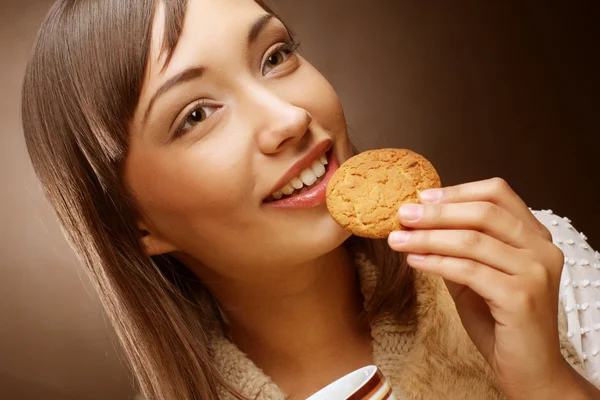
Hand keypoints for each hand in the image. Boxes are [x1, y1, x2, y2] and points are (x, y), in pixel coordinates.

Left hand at [387, 178, 596, 398]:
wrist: (529, 370)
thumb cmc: (501, 322)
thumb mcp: (477, 276)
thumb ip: (459, 248)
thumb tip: (420, 224)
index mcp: (535, 236)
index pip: (498, 193)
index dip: (458, 191)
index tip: (423, 196)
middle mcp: (542, 248)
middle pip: (483, 213)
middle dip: (436, 213)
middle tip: (402, 215)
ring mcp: (535, 272)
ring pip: (472, 240)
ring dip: (428, 237)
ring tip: (397, 239)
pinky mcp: (521, 296)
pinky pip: (468, 270)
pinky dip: (436, 262)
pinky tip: (413, 261)